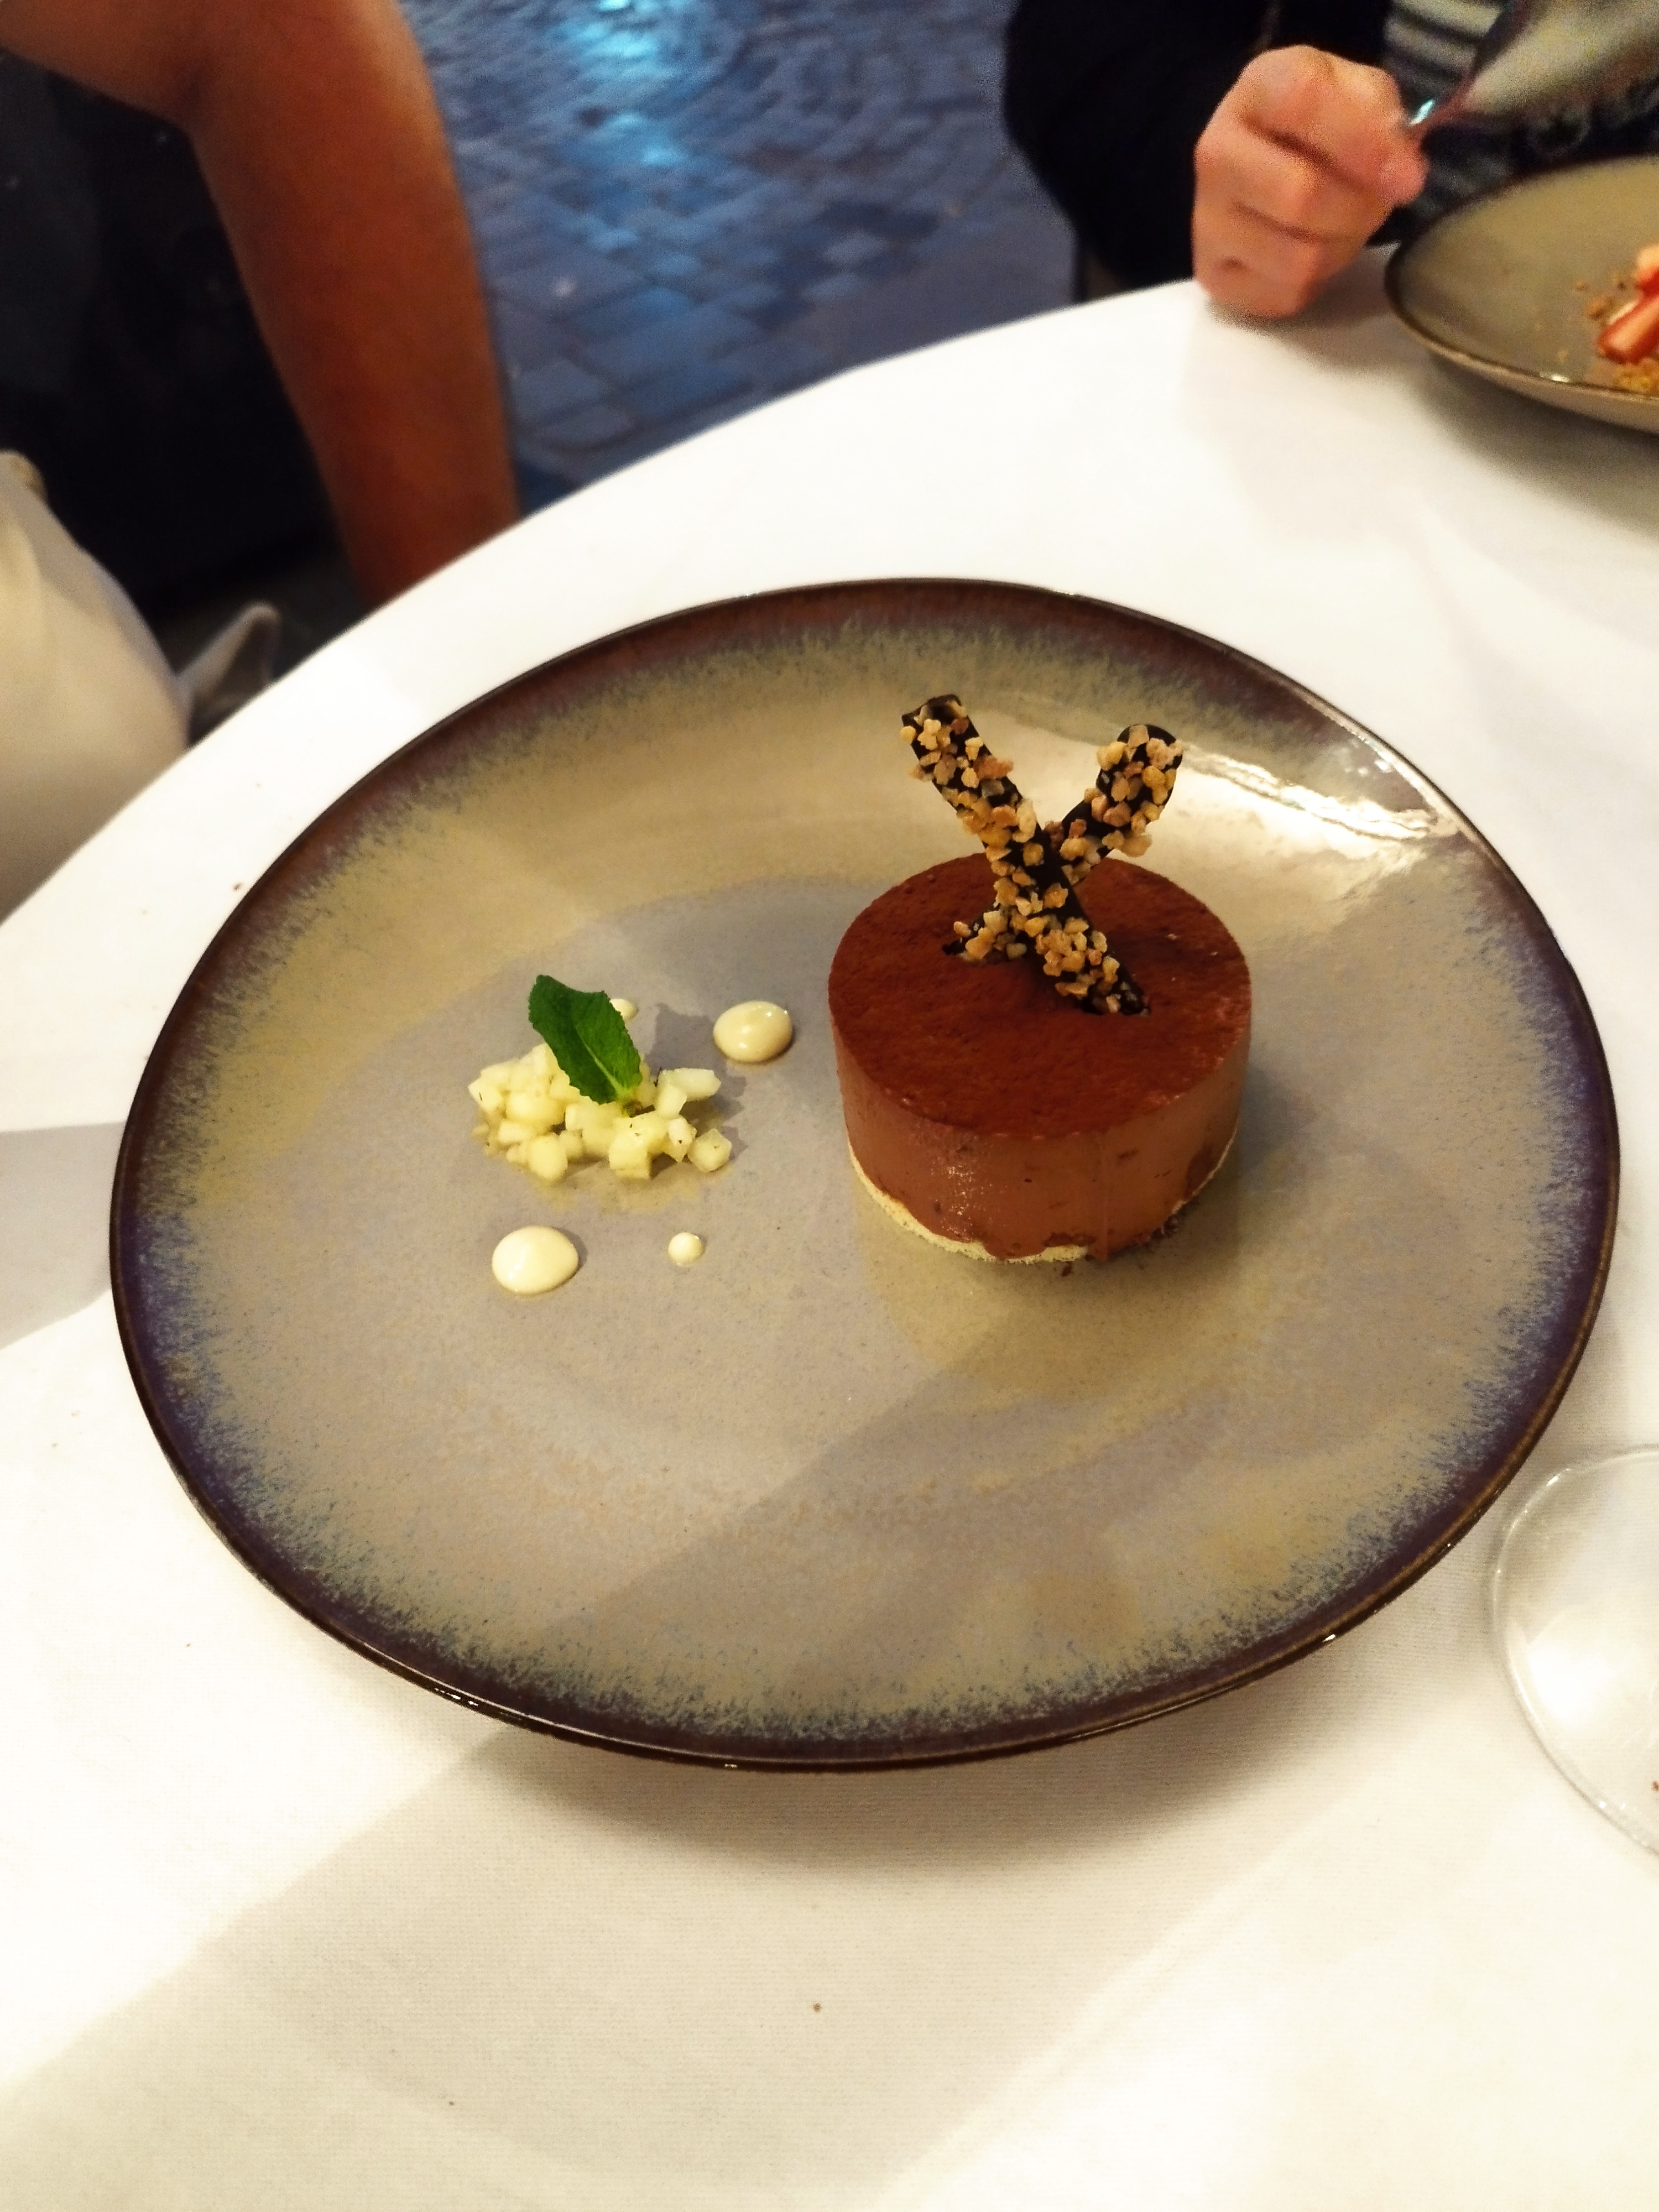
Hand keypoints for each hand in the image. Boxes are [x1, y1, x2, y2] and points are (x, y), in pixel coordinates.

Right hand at [1193, 47, 1426, 317]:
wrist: (1262, 160)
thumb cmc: (1319, 124)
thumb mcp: (1357, 92)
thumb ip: (1381, 115)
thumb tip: (1399, 170)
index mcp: (1257, 89)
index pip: (1304, 102)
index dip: (1364, 143)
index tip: (1409, 178)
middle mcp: (1217, 153)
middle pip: (1299, 196)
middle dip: (1359, 208)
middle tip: (1380, 203)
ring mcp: (1207, 220)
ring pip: (1297, 258)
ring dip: (1342, 248)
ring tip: (1347, 224)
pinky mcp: (1212, 275)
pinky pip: (1284, 295)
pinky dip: (1316, 282)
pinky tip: (1316, 251)